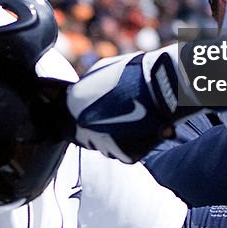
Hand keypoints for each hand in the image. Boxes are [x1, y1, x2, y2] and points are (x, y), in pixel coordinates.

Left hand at [66, 45, 198, 162]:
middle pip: (83, 136)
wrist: (163, 87)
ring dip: (111, 137)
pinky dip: (129, 144)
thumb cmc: (132, 73)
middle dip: (93, 128)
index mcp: (74, 105)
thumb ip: (84, 89)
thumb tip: (79, 96)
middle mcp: (84, 128)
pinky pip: (122, 153)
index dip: (73, 117)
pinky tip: (139, 127)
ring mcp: (104, 144)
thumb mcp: (99, 72)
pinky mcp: (125, 155)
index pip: (63, 119)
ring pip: (103, 146)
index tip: (83, 114)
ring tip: (130, 118)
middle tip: (112, 114)